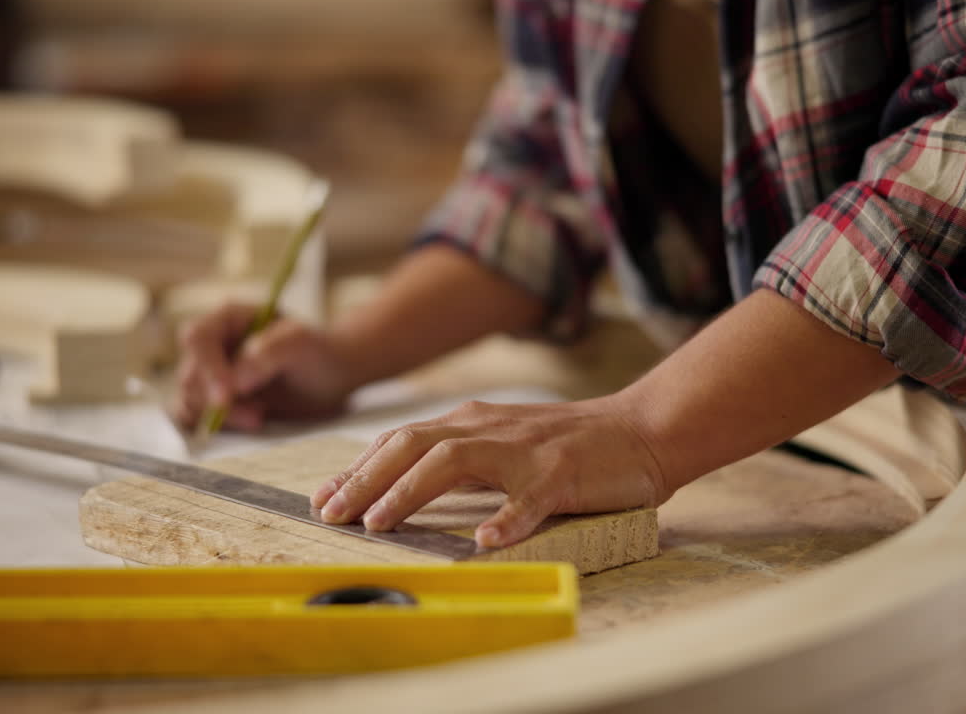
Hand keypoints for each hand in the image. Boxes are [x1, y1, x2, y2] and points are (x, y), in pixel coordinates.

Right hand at [172, 303, 352, 430]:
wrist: (330, 377)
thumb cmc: (318, 352)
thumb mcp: (302, 344)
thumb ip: (269, 352)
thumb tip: (236, 379)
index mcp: (228, 318)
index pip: (198, 338)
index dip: (208, 368)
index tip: (228, 395)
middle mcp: (213, 344)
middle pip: (190, 373)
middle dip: (217, 400)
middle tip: (257, 415)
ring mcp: (210, 373)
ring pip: (190, 399)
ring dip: (220, 416)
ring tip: (260, 417)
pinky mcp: (214, 400)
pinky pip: (194, 416)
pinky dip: (214, 426)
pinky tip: (246, 424)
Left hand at [310, 397, 669, 547]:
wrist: (641, 429)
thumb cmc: (570, 444)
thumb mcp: (503, 442)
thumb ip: (458, 457)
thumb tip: (400, 482)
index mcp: (473, 423)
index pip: (400, 441)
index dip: (357, 469)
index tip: (324, 498)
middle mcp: (489, 430)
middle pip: (412, 445)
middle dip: (365, 479)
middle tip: (333, 513)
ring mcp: (525, 452)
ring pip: (454, 462)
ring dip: (409, 491)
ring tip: (379, 522)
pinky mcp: (561, 476)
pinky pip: (529, 500)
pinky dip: (505, 520)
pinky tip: (484, 541)